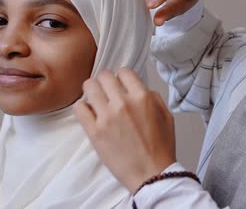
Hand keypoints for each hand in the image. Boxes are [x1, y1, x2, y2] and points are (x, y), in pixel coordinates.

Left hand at [73, 68, 176, 192]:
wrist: (152, 175)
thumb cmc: (160, 149)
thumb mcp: (166, 117)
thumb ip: (153, 97)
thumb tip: (140, 88)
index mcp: (142, 98)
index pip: (124, 71)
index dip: (122, 77)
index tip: (121, 85)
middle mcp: (123, 103)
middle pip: (104, 76)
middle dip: (105, 81)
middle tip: (106, 91)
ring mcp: (106, 117)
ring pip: (89, 87)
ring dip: (92, 91)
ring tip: (96, 100)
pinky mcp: (94, 132)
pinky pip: (79, 108)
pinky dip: (82, 108)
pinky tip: (89, 114)